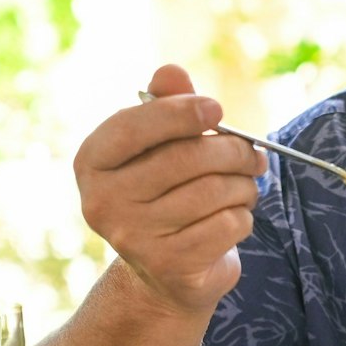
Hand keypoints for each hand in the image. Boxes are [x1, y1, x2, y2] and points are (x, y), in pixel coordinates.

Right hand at [75, 65, 267, 316]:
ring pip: (212, 191)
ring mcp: (133, 237)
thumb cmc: (165, 194)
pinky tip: (234, 218)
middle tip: (253, 155)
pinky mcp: (169, 264)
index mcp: (92, 162)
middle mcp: (103, 201)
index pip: (133, 126)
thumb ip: (165, 106)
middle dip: (232, 151)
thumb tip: (171, 71)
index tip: (216, 110)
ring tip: (245, 187)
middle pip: (185, 159)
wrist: (165, 274)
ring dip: (244, 186)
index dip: (180, 112)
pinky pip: (227, 224)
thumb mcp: (160, 147)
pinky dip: (243, 217)